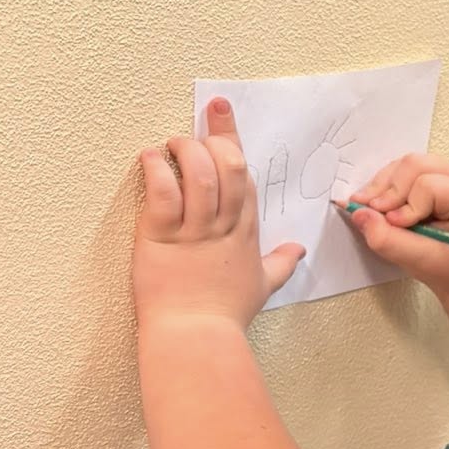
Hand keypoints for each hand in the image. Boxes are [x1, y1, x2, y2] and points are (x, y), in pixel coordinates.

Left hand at [134, 99, 304, 329]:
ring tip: (169, 146)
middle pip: (229, 167)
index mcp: (245, 232)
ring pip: (198, 173)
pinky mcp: (161, 237)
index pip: (244, 177)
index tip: (219, 111)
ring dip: (182, 150)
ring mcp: (194, 231)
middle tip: (193, 132)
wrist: (198, 337)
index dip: (230, 139)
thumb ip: (281, 264)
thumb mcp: (263, 286)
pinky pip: (163, 192)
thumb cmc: (226, 315)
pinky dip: (155, 169)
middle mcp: (223, 226)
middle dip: (211, 140)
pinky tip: (149, 159)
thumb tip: (299, 251)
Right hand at [344, 154, 448, 298]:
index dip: (406, 204)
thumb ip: (388, 239)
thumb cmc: (448, 265)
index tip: (395, 223)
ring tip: (371, 210)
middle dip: (388, 190)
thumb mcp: (418, 260)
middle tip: (373, 213)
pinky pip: (398, 171)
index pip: (428, 186)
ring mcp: (439, 174)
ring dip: (382, 187)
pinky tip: (376, 206)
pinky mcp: (423, 177)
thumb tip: (360, 214)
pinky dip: (382, 186)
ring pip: (403, 165)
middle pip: (413, 166)